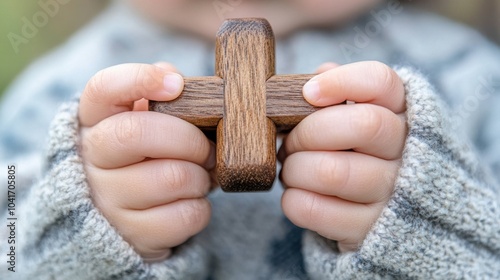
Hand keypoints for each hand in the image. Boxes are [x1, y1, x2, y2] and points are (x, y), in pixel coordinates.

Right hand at [79, 63, 215, 261]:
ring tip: (197, 176)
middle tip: (205, 149)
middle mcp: (91, 159)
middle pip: (140, 133)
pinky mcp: (132, 234)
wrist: (121, 216)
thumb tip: (171, 77)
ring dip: (201, 177)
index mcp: (94, 121)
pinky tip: (190, 201)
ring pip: (174, 178)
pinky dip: (200, 207)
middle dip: (190, 139)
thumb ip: (158, 96)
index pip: (103, 88)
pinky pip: (186, 215)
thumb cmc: (144, 157)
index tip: (175, 85)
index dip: (139, 79)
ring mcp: (108, 200)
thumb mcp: (144, 122)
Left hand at [279, 61, 405, 251]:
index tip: (308, 93)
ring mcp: (392, 194)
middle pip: (361, 125)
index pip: (380, 82)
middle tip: (290, 141)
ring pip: (331, 171)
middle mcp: (406, 151)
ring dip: (295, 168)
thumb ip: (341, 93)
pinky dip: (292, 199)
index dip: (341, 81)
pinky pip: (314, 209)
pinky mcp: (369, 229)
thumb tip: (319, 75)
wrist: (389, 215)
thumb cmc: (362, 154)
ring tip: (292, 169)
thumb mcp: (359, 118)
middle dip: (308, 132)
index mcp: (403, 113)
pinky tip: (297, 194)